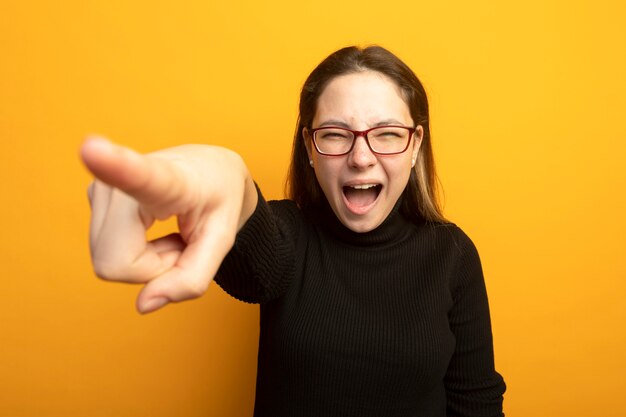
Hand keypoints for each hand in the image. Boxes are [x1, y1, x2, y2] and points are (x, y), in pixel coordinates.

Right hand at [80, 137, 256, 313]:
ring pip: (110, 263)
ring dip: (147, 261)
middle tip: (181, 242)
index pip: (139, 175)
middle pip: (117, 263)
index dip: (113, 165)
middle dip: (155, 268)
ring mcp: (103, 187)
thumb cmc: (218, 199)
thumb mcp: (222, 242)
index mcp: (168, 179)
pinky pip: (108, 256)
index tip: (90, 148)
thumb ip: (191, 278)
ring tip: (171, 232)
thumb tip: (144, 304)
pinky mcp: (95, 196)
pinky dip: (137, 255)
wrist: (212, 170)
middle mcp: (124, 180)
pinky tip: (155, 229)